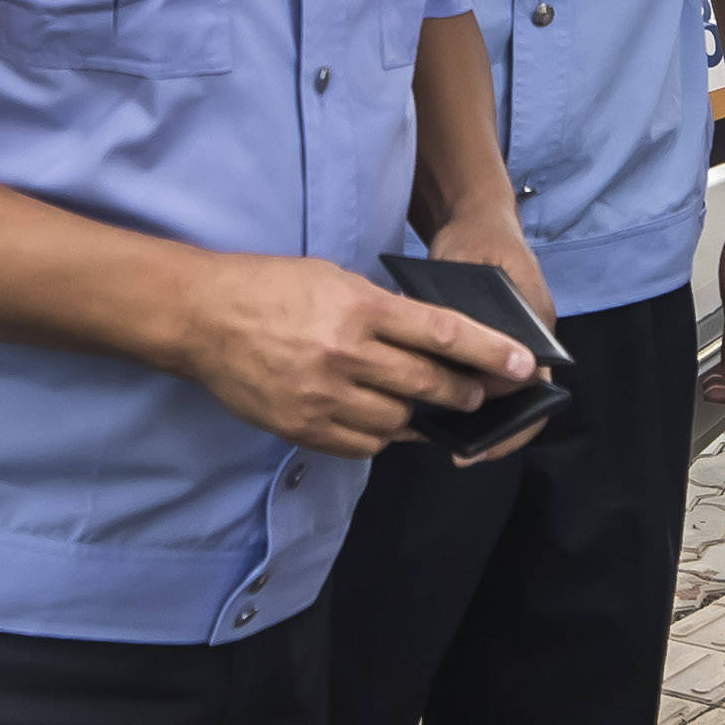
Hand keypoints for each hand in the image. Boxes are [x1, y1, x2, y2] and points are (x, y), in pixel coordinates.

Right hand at [172, 254, 532, 457]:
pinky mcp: (303, 428)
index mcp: (359, 310)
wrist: (202, 319)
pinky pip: (364, 444)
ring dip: (420, 416)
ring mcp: (323, 397)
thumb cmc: (270, 289)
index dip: (488, 352)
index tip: (522, 365)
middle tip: (478, 393)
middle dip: (464, 392)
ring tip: (424, 405)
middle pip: (428, 385)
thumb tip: (432, 341)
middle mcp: (346, 355)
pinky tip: (381, 419)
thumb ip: (382, 312)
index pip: (442, 335)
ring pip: (399, 421)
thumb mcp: (334, 280)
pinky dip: (381, 435)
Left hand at [421, 205, 558, 466]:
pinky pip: (479, 381)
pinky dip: (461, 397)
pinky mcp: (486, 346)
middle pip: (521, 401)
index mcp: (536, 325)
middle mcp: (529, 343)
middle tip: (460, 454)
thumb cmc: (478, 241)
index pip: (535, 387)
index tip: (483, 443)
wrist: (478, 222)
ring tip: (440, 437)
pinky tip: (431, 410)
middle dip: (495, 432)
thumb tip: (453, 354)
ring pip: (499, 396)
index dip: (514, 423)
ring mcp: (509, 346)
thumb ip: (462, 307)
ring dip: (476, 419)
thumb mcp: (468, 264)